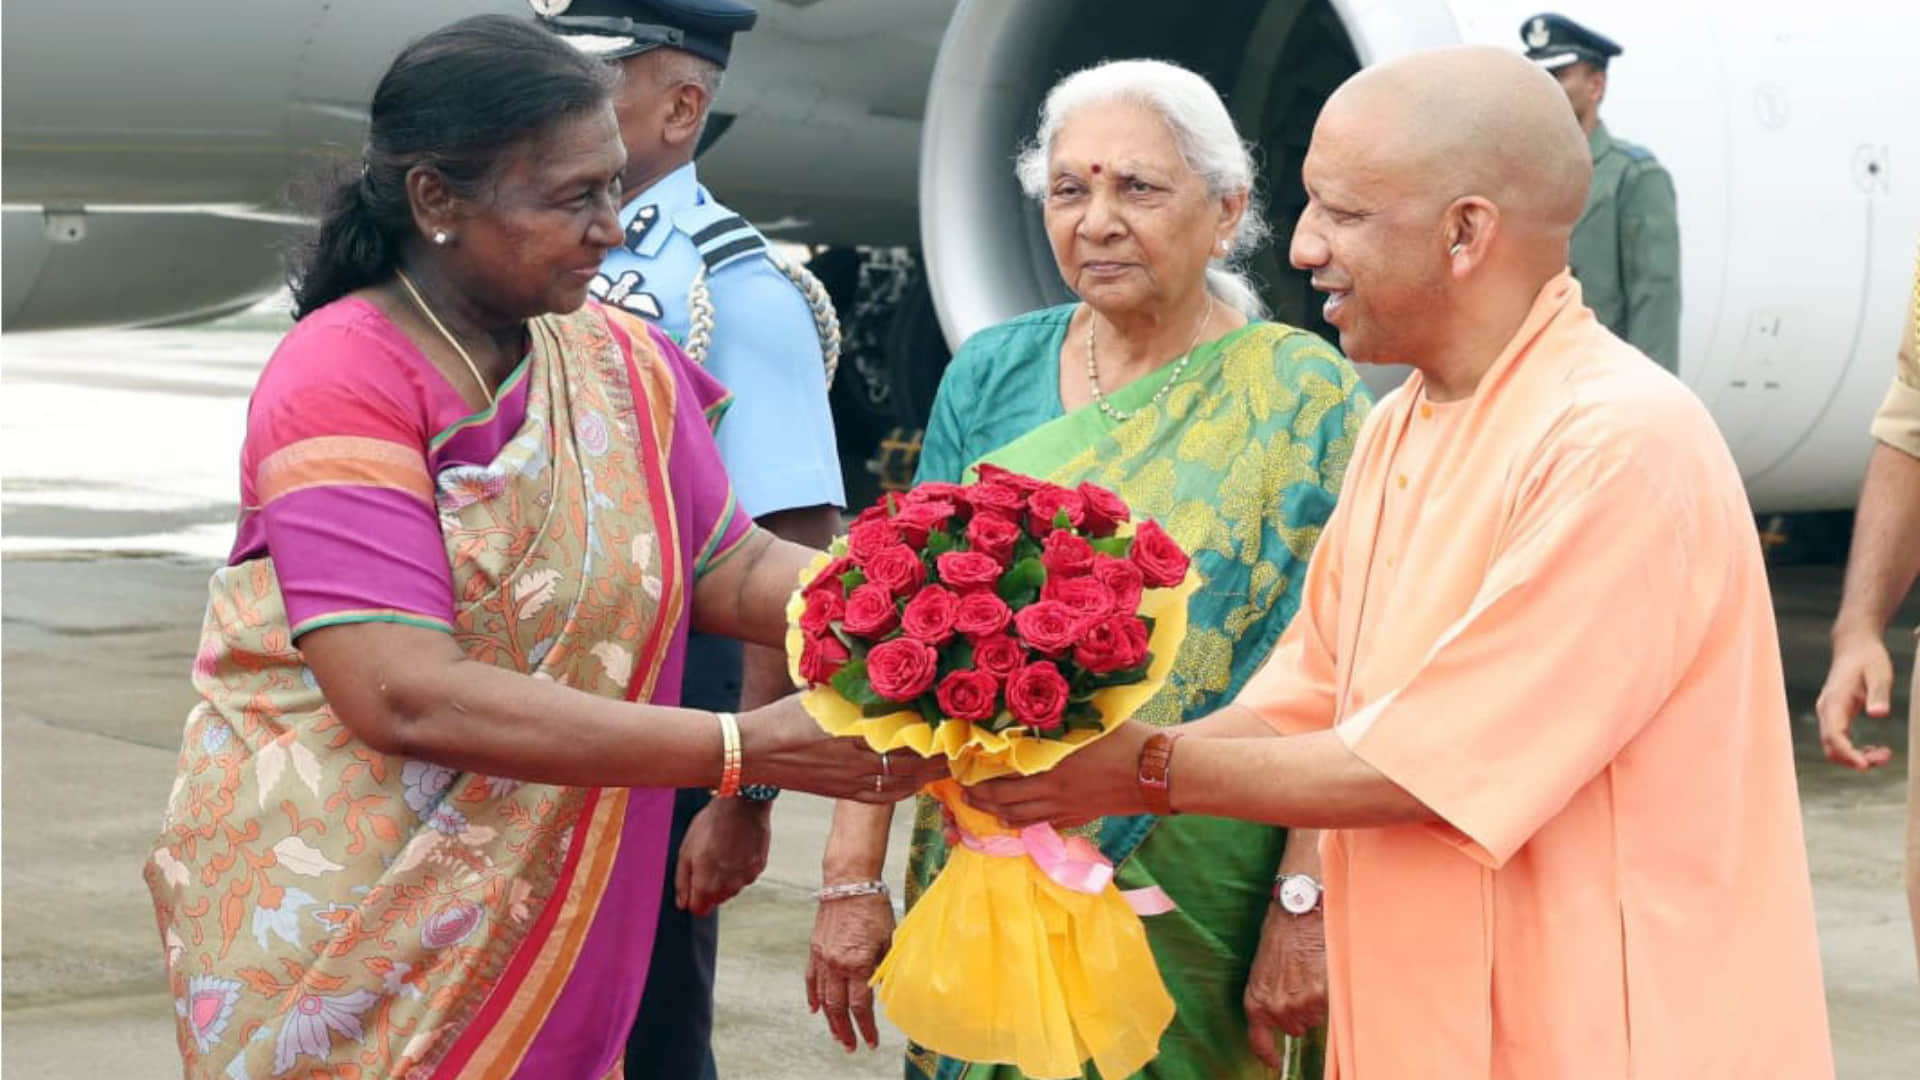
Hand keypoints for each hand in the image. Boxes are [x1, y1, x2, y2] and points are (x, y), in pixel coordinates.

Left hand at [675, 797, 770, 915]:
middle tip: (708, 860)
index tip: (693, 886)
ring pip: (732, 888)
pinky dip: (741, 867)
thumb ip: (682, 882)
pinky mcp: (759, 867)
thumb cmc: (712, 825)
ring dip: (726, 877)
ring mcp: (746, 878)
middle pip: (716, 899)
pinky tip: (737, 848)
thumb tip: (682, 903)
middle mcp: (728, 887)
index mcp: (707, 886)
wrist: (743, 805)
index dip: (694, 899)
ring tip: (723, 850)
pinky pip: (746, 875)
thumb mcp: (686, 851)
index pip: (699, 910)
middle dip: (710, 887)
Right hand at [740, 695, 945, 801]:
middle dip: (941, 751)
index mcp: (854, 728)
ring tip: (949, 762)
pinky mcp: (844, 794)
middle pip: (913, 758)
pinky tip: (918, 781)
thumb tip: (883, 668)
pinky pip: (885, 796)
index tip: (957, 718)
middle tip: (964, 741)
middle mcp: (858, 758)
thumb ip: (853, 685)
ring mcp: (852, 780)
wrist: (751, 750)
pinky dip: (907, 788)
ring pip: (904, 780)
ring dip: (929, 772)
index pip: (908, 730)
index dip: (936, 727)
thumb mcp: (820, 692)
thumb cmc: (783, 714)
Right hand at [805, 891, 894, 1051]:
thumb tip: (884, 991)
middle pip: (838, 1008)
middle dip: (845, 1031)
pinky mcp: (814, 948)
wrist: (849, 882)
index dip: (866, 1027)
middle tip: (852, 1046)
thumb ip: (885, 967)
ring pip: (823, 998)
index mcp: (857, 962)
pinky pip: (811, 979)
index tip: (871, 1041)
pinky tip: (814, 1009)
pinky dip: (812, 995)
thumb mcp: (887, 938)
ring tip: (837, 1035)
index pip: (860, 1006)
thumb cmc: (873, 907)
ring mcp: (822, 957)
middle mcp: (836, 963)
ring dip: (829, 1020)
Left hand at [964, 720, 1153, 826]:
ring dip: (999, 815)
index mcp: (1052, 768)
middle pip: (1005, 804)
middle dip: (980, 800)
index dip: (979, 779)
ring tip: (984, 809)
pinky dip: (1027, 822)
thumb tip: (1032, 706)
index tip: (962, 772)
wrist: (1161, 772)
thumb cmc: (1129, 739)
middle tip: (963, 794)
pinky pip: (1047, 824)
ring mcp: (1070, 809)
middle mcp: (1055, 794)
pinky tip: (1022, 817)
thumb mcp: (1090, 722)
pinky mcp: (1084, 816)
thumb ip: (1059, 720)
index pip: (1003, 781)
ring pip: (1023, 820)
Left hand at [1243, 906, 1327, 1065]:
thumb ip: (1271, 996)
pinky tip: (1326, 973)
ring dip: (1318, 1001)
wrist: (1296, 911)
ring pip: (1316, 1018)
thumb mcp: (1264, 969)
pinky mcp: (1322, 996)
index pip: (1259, 1041)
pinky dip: (1332, 995)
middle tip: (1302, 980)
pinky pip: (1332, 1008)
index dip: (1268, 1053)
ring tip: (1313, 970)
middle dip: (1300, 1009)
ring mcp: (1300, 1004)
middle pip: (1296, 1027)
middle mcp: (1277, 1008)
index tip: (1274, 1062)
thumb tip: (1285, 1015)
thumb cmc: (1280, 933)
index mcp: (1256, 1001)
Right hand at [1816, 626, 1896, 770]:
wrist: (1854, 646)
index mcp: (1834, 701)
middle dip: (1854, 760)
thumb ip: (1878, 694)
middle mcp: (1826, 710)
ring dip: (1855, 758)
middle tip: (1885, 757)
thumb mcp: (1879, 674)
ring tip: (1884, 755)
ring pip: (1833, 747)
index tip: (1865, 765)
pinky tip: (1873, 749)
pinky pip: (1838, 741)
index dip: (1847, 754)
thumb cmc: (1868, 659)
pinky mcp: (1835, 716)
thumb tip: (1879, 714)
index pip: (1834, 736)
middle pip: (1831, 747)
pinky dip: (1854, 751)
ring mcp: (1829, 714)